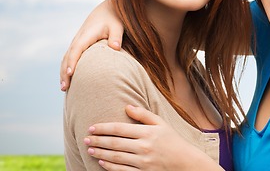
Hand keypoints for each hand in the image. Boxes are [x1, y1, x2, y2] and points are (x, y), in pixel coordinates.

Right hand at [60, 0, 123, 90]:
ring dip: (63, 71)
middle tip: (64, 88)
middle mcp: (79, 38)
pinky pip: (70, 56)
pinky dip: (67, 67)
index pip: (77, 49)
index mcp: (87, 34)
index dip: (73, 61)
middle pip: (68, 56)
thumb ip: (116, 36)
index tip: (70, 74)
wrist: (108, 9)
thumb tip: (115, 48)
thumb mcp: (117, 25)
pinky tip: (69, 79)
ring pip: (67, 57)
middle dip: (64, 72)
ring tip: (64, 88)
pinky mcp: (79, 43)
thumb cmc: (114, 18)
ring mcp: (78, 40)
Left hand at [84, 105, 220, 170]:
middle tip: (86, 138)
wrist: (184, 162)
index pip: (120, 129)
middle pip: (115, 143)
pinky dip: (109, 166)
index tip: (92, 127)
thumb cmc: (171, 140)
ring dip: (100, 153)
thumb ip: (143, 114)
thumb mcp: (161, 123)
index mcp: (147, 132)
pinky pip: (121, 170)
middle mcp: (144, 147)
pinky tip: (101, 162)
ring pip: (115, 157)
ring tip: (89, 149)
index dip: (104, 128)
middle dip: (98, 140)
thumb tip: (127, 106)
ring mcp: (142, 162)